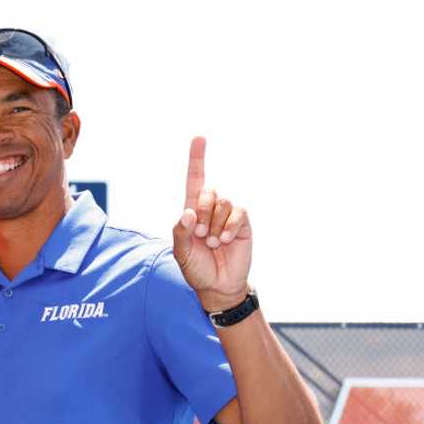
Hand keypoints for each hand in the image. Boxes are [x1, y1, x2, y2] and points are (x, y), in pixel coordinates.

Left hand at [172, 137, 252, 311]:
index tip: (200, 138)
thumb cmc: (196, 268)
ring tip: (213, 243)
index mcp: (191, 212)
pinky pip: (238, 213)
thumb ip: (180, 232)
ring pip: (223, 203)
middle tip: (200, 235)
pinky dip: (229, 226)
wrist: (217, 285)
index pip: (195, 180)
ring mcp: (227, 216)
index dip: (197, 159)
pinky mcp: (242, 223)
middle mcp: (210, 210)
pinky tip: (225, 240)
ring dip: (215, 224)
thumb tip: (188, 211)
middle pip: (207, 192)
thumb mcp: (180, 253)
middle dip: (201, 213)